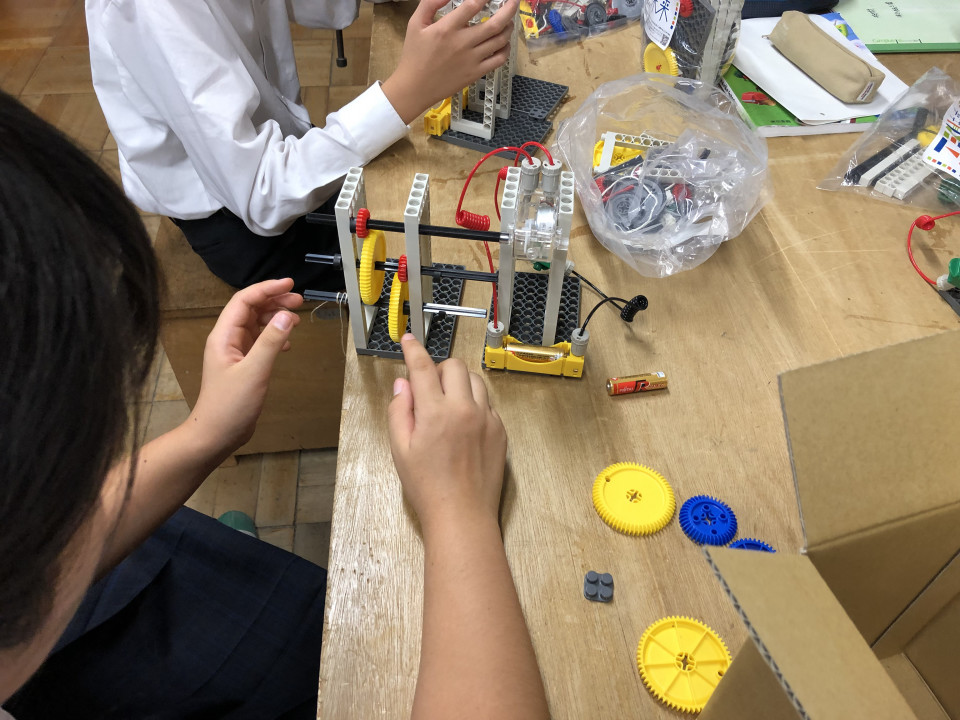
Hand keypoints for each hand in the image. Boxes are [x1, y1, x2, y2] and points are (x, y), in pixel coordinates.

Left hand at [189, 279, 303, 454]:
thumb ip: (271, 342)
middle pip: (250, 309)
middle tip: (299, 300)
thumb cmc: (230, 405)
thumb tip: (287, 315)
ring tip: (297, 318)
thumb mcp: (254, 371)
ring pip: (256, 325)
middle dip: (274, 301)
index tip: (290, 285)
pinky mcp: (241, 366)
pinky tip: (288, 344)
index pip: (244, 301)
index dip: (267, 289)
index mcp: (224, 336)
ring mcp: (234, 353)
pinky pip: (259, 342)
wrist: (215, 435)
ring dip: (275, 318)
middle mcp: (227, 340)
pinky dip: (274, 337)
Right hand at [381, 0, 519, 123]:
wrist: (415, 88)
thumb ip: (430, 3)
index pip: (473, 5)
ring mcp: (472, 60)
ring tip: (508, 21)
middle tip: (513, 1)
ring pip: (500, 40)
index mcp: (447, 29)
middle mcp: (462, 43)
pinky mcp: (476, 73)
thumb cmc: (414, 55)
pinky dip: (506, 48)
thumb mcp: (415, 23)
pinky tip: (503, 43)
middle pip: (495, 23)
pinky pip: (499, 59)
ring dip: (508, 27)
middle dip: (509, 9)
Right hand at [388, 334, 506, 533]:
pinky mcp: (501, 431)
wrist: (462, 515)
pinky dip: (474, 404)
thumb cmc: (427, 487)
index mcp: (435, 413)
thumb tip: (403, 384)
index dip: (413, 350)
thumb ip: (399, 411)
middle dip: (439, 370)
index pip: (423, 367)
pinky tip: (463, 426)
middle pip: (455, 366)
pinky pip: (487, 403)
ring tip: (447, 406)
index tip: (408, 340)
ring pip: (475, 381)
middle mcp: (464, 409)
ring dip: (459, 383)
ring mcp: (487, 419)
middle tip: (428, 389)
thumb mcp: (400, 449)